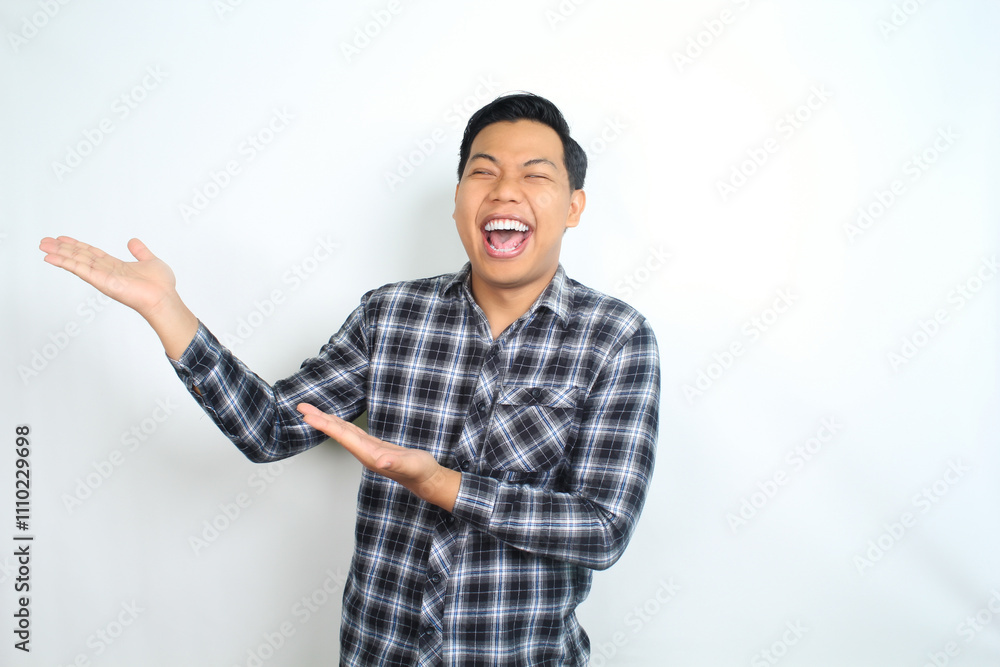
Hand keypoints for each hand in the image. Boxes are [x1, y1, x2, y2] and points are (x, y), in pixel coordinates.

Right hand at [39, 236, 178, 319]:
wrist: (164, 298)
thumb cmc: (161, 285)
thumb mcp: (150, 260)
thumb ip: (140, 251)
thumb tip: (133, 241)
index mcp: (115, 266)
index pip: (91, 253)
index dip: (77, 245)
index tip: (62, 239)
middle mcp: (106, 271)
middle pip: (79, 257)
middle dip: (62, 249)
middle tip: (44, 241)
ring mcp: (102, 277)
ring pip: (76, 262)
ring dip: (59, 254)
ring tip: (43, 246)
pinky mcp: (102, 282)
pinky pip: (80, 270)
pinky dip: (65, 263)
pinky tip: (51, 258)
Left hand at [296, 403, 460, 511]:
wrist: (426, 479)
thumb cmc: (420, 472)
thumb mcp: (411, 465)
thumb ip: (396, 463)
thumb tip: (381, 462)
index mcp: (369, 454)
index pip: (342, 436)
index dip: (325, 425)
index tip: (308, 415)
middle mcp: (364, 452)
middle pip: (337, 433)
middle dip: (319, 419)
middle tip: (301, 406)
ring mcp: (367, 449)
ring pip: (342, 432)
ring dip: (326, 421)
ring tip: (311, 411)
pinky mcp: (373, 446)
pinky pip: (351, 433)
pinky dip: (340, 424)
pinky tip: (335, 421)